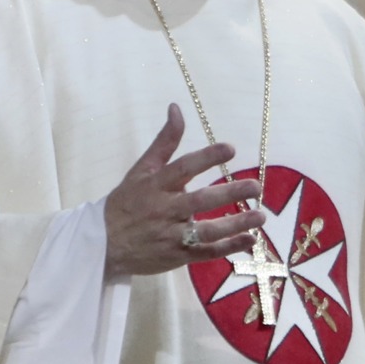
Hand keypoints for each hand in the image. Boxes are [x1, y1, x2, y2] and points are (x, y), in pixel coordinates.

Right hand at [104, 105, 266, 279]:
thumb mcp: (141, 169)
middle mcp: (165, 209)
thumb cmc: (127, 202)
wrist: (103, 244)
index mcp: (156, 185)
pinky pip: (206, 252)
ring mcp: (171, 234)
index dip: (206, 158)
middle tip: (256, 186)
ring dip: (235, 224)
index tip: (230, 149)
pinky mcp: (177, 255)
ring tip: (260, 215)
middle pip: (200, 201)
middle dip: (230, 193)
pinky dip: (229, 247)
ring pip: (207, 230)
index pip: (183, 168)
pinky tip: (250, 240)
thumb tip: (177, 108)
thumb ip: (164, 141)